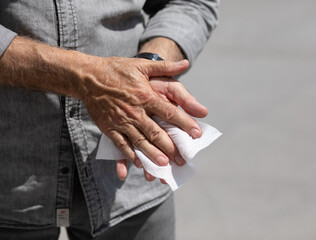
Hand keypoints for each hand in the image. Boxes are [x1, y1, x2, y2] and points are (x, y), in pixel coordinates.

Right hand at [77, 57, 202, 178]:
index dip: (185, 123)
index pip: (170, 112)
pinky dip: (130, 155)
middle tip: (183, 159)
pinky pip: (121, 145)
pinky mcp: (109, 128)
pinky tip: (139, 164)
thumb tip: (186, 63)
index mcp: (145, 96)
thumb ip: (165, 67)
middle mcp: (135, 111)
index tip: (197, 134)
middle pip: (156, 132)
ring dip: (153, 155)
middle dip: (171, 147)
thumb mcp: (142, 65)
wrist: (88, 76)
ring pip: (140, 142)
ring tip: (164, 165)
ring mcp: (121, 121)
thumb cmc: (117, 70)